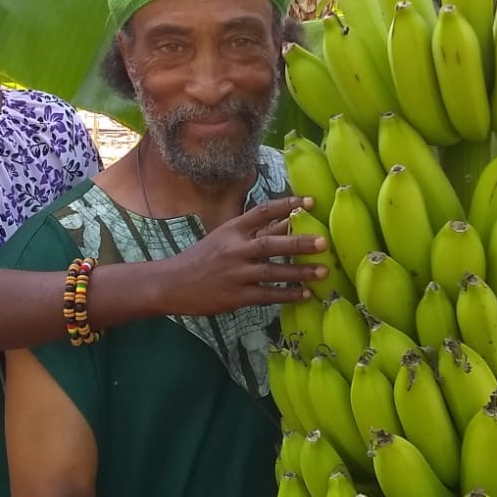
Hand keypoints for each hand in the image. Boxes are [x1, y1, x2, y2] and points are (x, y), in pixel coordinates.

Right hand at [165, 195, 329, 315]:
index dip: (287, 205)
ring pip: (272, 271)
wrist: (172, 284)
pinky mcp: (236, 296)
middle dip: (299, 242)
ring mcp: (235, 273)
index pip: (262, 211)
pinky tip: (305, 294)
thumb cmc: (202, 258)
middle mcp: (235, 249)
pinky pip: (267, 295)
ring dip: (299, 272)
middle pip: (270, 242)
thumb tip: (287, 220)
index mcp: (232, 230)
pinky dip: (287, 294)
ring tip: (323, 271)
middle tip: (324, 241)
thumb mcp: (223, 238)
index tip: (310, 201)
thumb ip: (253, 231)